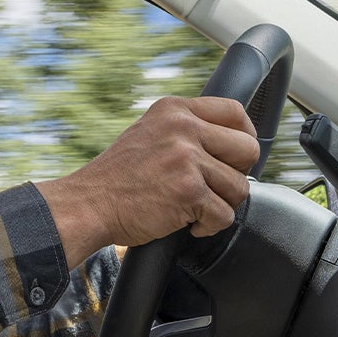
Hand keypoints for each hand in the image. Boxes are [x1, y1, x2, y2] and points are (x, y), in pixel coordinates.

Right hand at [37, 96, 259, 267]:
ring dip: (221, 205)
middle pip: (248, 149)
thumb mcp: (150, 133)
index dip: (244, 136)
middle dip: (237, 174)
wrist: (89, 204)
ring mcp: (186, 158)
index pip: (234, 110)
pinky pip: (225, 215)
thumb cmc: (117, 177)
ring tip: (194, 207)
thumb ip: (185, 129)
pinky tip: (187, 222)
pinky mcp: (189, 191)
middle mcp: (182, 128)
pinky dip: (208, 227)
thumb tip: (231, 141)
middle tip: (214, 187)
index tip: (236, 156)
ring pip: (240, 187)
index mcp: (174, 110)